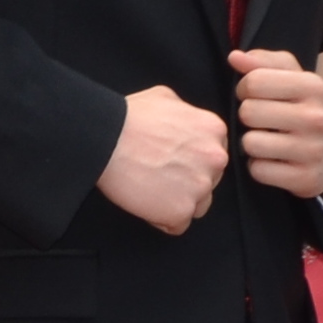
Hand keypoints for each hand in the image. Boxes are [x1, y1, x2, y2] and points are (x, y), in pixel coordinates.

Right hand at [98, 84, 230, 233]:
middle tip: (159, 173)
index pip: (213, 155)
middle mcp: (215, 159)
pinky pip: (178, 225)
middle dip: (187, 181)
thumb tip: (184, 120)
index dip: (191, 160)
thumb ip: (186, 111)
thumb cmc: (129, 118)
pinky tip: (146, 202)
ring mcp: (200, 187)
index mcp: (214, 130)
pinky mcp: (181, 211)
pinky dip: (162, 219)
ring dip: (178, 201)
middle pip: (209, 181)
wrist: (106, 138)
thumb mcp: (166, 97)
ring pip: (198, 206)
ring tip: (152, 189)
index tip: (173, 160)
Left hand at [229, 49, 322, 199]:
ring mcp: (312, 150)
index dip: (245, 89)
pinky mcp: (305, 178)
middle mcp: (315, 117)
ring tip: (266, 140)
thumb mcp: (293, 77)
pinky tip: (272, 160)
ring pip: (250, 143)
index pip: (254, 82)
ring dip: (251, 143)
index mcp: (312, 86)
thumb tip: (235, 57)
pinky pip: (258, 170)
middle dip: (248, 116)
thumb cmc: (305, 107)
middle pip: (249, 112)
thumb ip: (263, 62)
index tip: (254, 96)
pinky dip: (259, 166)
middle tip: (261, 120)